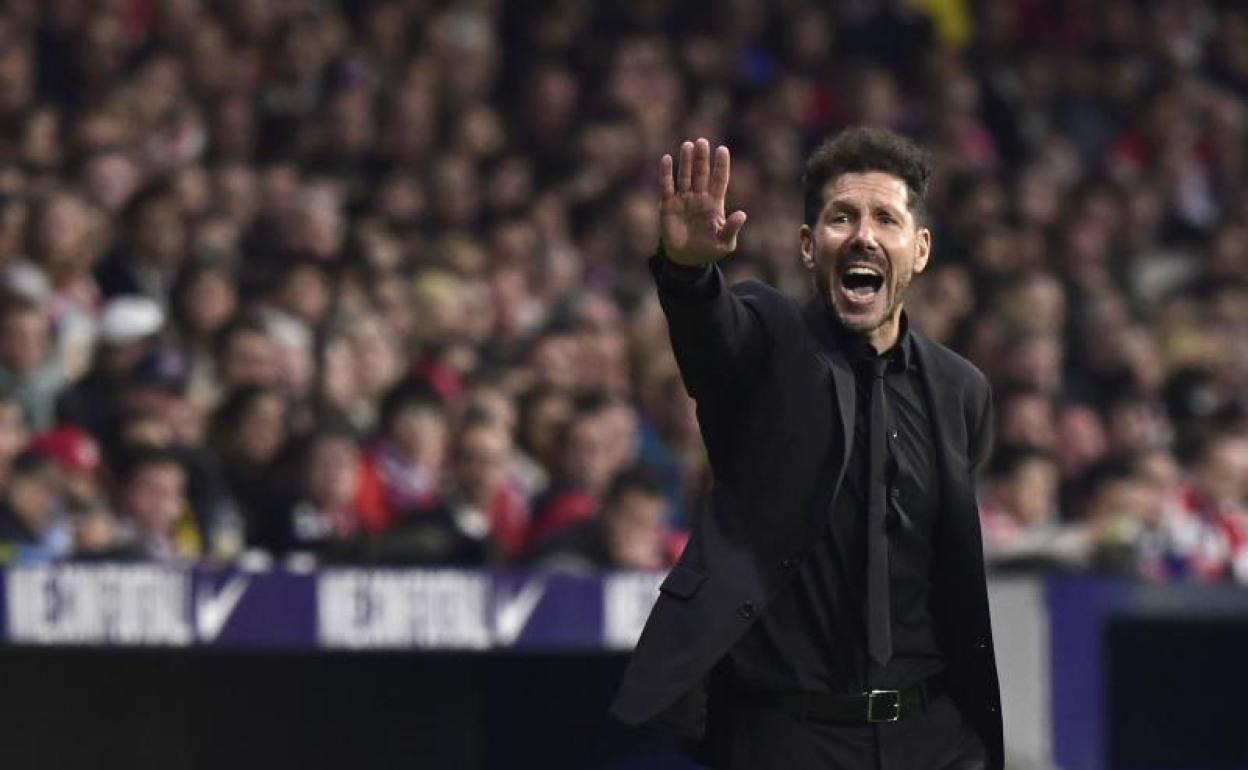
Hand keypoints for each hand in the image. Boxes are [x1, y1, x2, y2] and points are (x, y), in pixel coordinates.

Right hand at [659, 138, 747, 266]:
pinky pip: (666, 186)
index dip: (721, 165)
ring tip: (688, 145)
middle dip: (702, 158)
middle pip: (701, 173)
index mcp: (715, 204)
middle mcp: (699, 197)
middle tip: (702, 142)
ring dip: (686, 161)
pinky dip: (666, 173)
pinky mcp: (668, 205)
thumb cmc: (708, 250)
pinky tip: (666, 159)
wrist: (686, 260)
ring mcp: (683, 200)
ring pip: (685, 176)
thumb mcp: (724, 243)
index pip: (719, 180)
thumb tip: (742, 214)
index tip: (722, 150)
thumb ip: (732, 228)